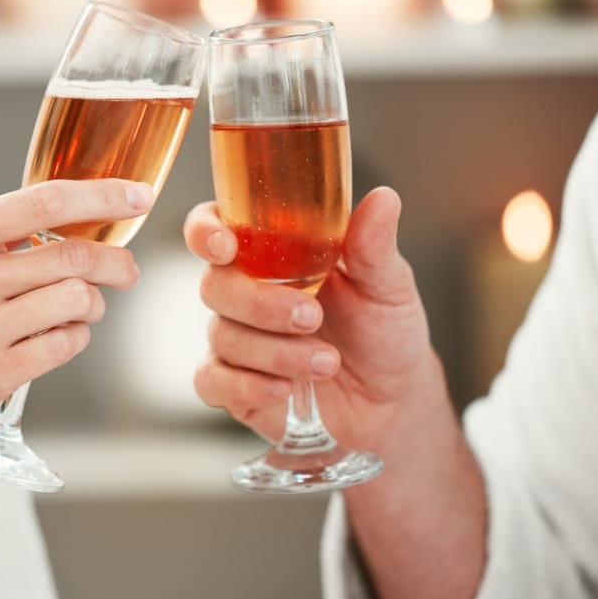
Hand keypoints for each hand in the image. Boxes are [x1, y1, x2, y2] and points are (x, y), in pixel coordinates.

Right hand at [0, 178, 152, 542]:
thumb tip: (64, 225)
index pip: (44, 201)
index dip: (102, 195)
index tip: (137, 195)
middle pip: (73, 255)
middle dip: (115, 262)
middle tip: (126, 270)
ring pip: (75, 301)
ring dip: (91, 306)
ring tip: (79, 310)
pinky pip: (62, 347)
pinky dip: (73, 340)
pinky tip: (57, 339)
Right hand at [184, 186, 445, 448]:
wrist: (392, 399)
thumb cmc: (383, 331)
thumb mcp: (387, 285)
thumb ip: (373, 246)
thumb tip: (384, 199)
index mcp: (271, 252)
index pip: (215, 226)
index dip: (205, 232)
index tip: (225, 246)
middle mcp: (245, 290)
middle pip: (215, 284)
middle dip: (260, 303)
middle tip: (311, 317)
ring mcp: (236, 338)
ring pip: (223, 335)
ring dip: (275, 351)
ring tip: (328, 362)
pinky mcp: (234, 385)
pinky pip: (213, 382)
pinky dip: (247, 385)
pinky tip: (285, 388)